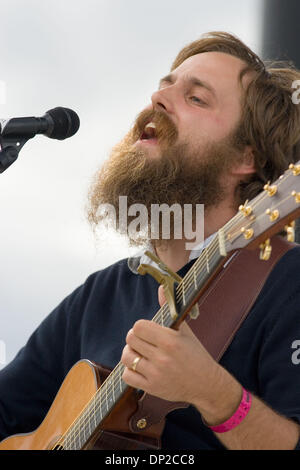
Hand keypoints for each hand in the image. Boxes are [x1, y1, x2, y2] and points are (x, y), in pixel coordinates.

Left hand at [121, 286, 224, 409]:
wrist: (206, 384)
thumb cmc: (195, 354)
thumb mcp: (185, 331)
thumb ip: (170, 309)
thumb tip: (161, 288)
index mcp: (171, 341)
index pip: (139, 327)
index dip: (140, 327)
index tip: (146, 330)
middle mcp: (162, 357)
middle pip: (130, 339)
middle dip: (134, 338)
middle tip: (142, 340)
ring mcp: (156, 374)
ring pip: (126, 357)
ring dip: (130, 353)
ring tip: (139, 352)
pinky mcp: (152, 388)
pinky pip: (127, 376)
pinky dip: (130, 370)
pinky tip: (139, 367)